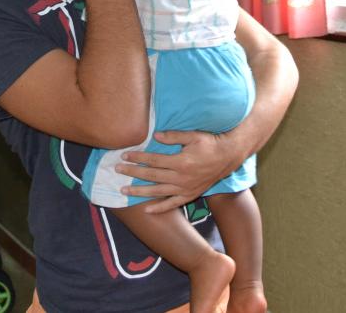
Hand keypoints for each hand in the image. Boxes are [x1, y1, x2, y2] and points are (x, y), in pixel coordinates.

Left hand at [116, 129, 243, 213]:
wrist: (228, 157)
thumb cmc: (210, 143)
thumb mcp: (193, 135)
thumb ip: (173, 136)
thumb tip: (155, 136)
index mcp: (181, 161)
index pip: (153, 160)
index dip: (138, 157)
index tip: (124, 155)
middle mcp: (181, 177)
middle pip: (151, 175)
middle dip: (132, 173)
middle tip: (117, 170)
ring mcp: (185, 188)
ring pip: (158, 191)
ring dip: (140, 191)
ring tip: (124, 190)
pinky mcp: (190, 195)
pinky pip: (173, 204)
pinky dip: (160, 208)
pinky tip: (147, 210)